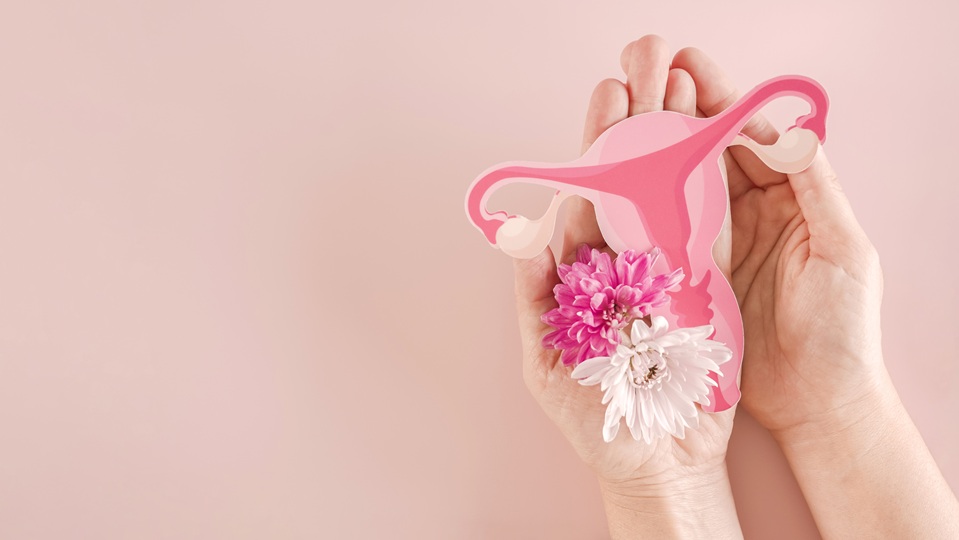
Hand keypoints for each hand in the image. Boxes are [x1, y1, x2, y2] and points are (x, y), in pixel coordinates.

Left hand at [514, 35, 733, 495]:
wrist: (659, 464)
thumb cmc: (595, 420)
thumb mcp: (547, 363)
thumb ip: (533, 298)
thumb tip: (523, 234)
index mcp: (582, 280)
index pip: (585, 206)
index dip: (592, 159)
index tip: (601, 113)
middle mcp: (624, 270)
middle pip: (627, 193)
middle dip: (631, 139)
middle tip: (638, 85)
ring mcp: (667, 278)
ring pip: (667, 205)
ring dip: (670, 152)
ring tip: (676, 98)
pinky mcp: (706, 294)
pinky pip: (706, 239)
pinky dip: (709, 195)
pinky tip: (710, 151)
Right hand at [670, 49, 958, 539]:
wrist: (817, 402)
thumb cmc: (844, 332)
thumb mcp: (845, 252)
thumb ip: (818, 189)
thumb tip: (789, 131)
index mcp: (795, 203)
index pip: (754, 143)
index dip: (724, 108)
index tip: (691, 78)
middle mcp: (754, 219)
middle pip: (713, 157)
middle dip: (683, 118)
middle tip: (648, 85)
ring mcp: (722, 248)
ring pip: (686, 189)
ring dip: (660, 156)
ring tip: (629, 121)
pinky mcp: (696, 279)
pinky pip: (669, 234)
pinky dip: (648, 208)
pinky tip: (625, 185)